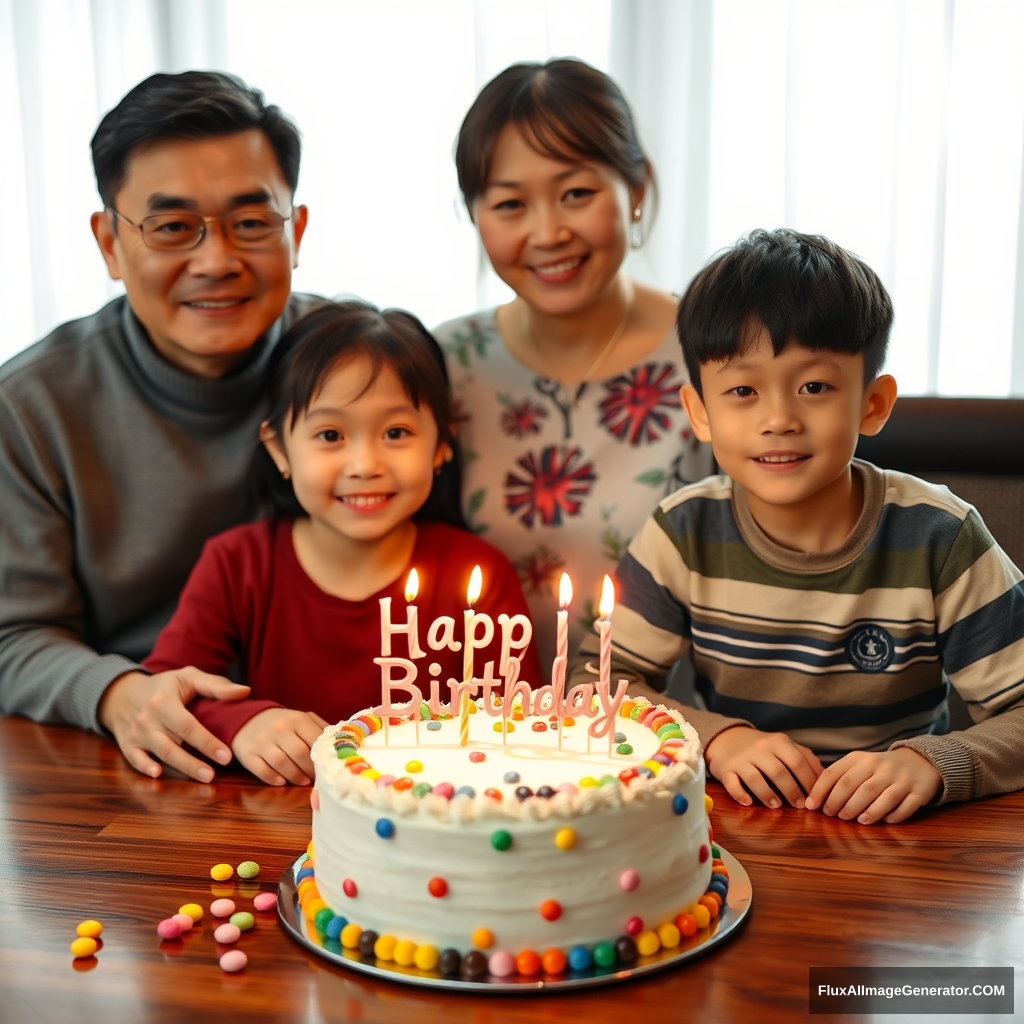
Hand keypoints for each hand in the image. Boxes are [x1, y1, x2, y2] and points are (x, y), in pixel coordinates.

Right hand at [99, 668, 250, 781]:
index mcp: (164, 701)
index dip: (208, 742)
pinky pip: (135, 759)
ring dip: (180, 768)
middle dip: (194, 762)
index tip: (227, 756)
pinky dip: (144, 768)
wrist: (125, 693)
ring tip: (203, 778)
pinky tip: (158, 775)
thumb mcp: (189, 677)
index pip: (189, 726)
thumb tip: (245, 691)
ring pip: (159, 754)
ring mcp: (136, 733)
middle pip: (173, 744)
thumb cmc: (165, 686)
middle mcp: (148, 718)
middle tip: (214, 775)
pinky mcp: (127, 745)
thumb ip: (217, 685)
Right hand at [231, 707, 328, 785]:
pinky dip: (273, 778)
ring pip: (281, 763)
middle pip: (299, 753)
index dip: (322, 756)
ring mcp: (262, 741)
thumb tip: (340, 743)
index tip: (327, 766)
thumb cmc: (282, 723)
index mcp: (297, 719)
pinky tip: (282, 781)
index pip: (314, 740)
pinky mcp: (247, 754)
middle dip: (310, 769)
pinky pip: (261, 770)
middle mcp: (279, 729)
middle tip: (316, 778)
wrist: (248, 719)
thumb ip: (319, 728)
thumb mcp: (301, 719)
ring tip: (303, 781)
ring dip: (295, 776)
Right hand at [705, 725, 823, 808]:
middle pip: (779, 771)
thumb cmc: (763, 748)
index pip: (798, 762)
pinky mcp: (726, 769)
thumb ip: (804, 757)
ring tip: (777, 806)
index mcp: (778, 742)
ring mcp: (741, 759)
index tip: (816, 798)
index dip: (809, 782)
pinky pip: (732, 783)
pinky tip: (748, 803)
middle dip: (792, 791)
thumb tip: (826, 778)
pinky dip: (740, 794)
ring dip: (768, 795)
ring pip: (755, 778)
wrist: (727, 739)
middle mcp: (759, 748)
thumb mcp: (784, 746)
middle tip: (800, 806)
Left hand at [805, 747, 941, 823]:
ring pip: (878, 797)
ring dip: (864, 812)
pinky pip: (903, 808)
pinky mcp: (918, 792)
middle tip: (832, 815)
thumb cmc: (879, 768)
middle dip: (839, 803)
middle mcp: (879, 766)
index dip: (820, 791)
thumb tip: (815, 799)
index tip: (811, 806)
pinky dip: (891, 817)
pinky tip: (882, 821)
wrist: (918, 762)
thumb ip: (839, 777)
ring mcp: (900, 779)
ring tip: (855, 821)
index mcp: (860, 758)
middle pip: (854, 787)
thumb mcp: (858, 765)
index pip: (834, 773)